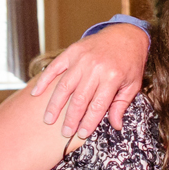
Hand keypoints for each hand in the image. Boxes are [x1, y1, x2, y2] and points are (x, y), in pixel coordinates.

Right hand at [30, 25, 149, 137]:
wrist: (125, 35)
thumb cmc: (130, 62)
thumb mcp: (132, 84)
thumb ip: (121, 104)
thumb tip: (116, 125)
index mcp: (112, 77)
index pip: (97, 105)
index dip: (89, 122)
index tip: (81, 134)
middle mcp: (95, 68)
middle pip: (79, 99)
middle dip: (71, 118)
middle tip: (64, 132)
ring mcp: (82, 59)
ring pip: (64, 86)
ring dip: (55, 105)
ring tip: (48, 119)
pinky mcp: (71, 52)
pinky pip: (55, 68)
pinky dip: (44, 81)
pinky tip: (36, 94)